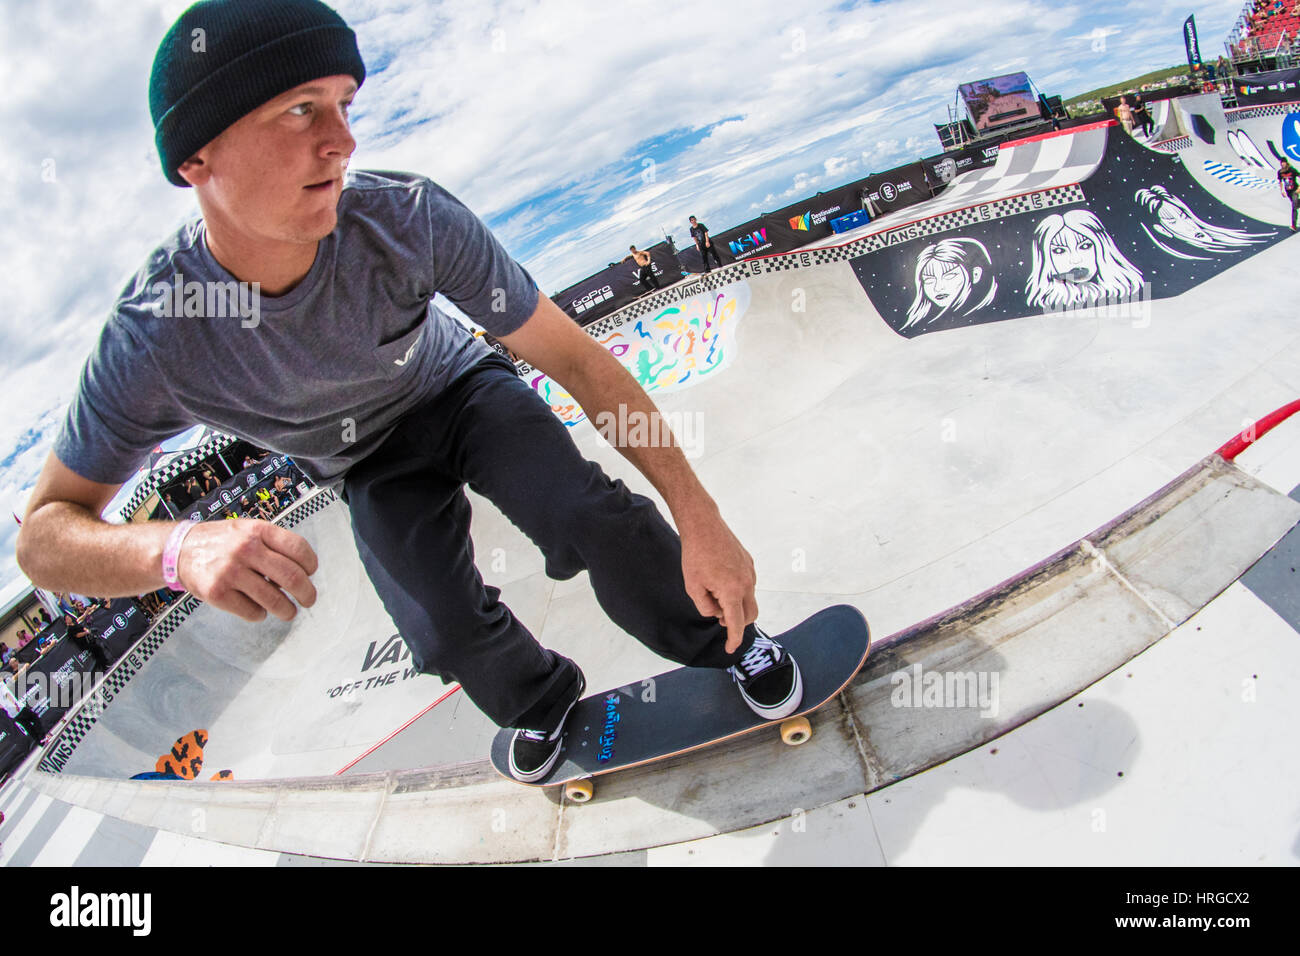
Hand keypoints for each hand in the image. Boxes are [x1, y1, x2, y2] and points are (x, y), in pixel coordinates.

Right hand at [177, 519, 317, 622]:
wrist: (178, 549)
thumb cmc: (221, 542)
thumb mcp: (248, 530)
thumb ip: (273, 545)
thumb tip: (303, 572)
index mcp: (257, 531)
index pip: (298, 548)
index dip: (310, 564)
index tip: (310, 573)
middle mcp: (245, 549)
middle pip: (291, 577)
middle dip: (306, 593)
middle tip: (309, 600)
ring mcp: (230, 572)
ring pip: (274, 599)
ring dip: (288, 610)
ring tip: (288, 611)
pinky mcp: (217, 593)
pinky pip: (252, 612)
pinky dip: (260, 614)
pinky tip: (258, 609)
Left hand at [679, 511, 757, 653]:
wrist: (704, 526)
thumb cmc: (695, 556)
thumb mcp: (693, 587)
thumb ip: (706, 607)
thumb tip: (717, 613)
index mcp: (732, 592)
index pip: (736, 624)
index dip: (734, 640)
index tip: (730, 649)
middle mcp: (746, 583)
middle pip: (750, 614)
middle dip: (738, 623)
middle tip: (719, 617)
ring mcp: (750, 572)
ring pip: (749, 598)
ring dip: (736, 604)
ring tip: (714, 591)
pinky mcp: (749, 562)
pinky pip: (747, 584)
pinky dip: (737, 590)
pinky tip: (719, 578)